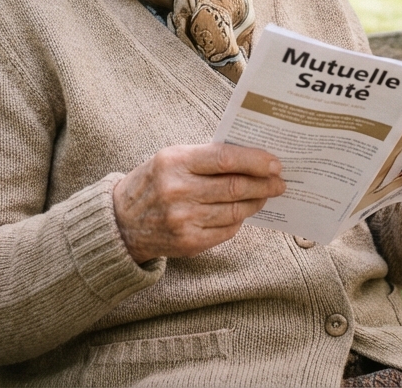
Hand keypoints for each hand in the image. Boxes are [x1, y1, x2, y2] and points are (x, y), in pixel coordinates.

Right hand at [113, 143, 284, 262]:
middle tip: (280, 182)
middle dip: (265, 184)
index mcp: (175, 162)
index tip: (275, 163)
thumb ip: (206, 157)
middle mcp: (178, 191)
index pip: (226, 159)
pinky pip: (227, 231)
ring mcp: (183, 220)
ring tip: (265, 195)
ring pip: (235, 211)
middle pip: (236, 187)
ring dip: (256, 202)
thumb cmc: (152, 182)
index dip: (256, 161)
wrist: (120, 222)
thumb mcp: (171, 158)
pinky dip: (239, 220)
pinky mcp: (188, 244)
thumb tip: (251, 159)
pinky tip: (243, 212)